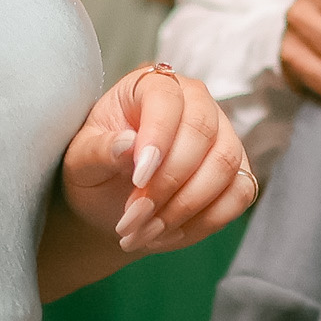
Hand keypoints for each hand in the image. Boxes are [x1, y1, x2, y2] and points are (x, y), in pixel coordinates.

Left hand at [59, 63, 257, 255]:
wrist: (110, 202)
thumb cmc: (97, 170)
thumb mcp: (81, 161)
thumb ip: (99, 151)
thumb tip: (127, 144)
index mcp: (150, 86)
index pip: (167, 99)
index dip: (158, 138)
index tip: (137, 179)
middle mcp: (195, 103)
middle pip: (203, 132)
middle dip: (169, 183)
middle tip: (134, 218)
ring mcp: (223, 135)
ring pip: (225, 165)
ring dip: (185, 207)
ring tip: (145, 232)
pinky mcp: (238, 171)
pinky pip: (240, 193)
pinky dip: (205, 221)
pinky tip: (170, 233)